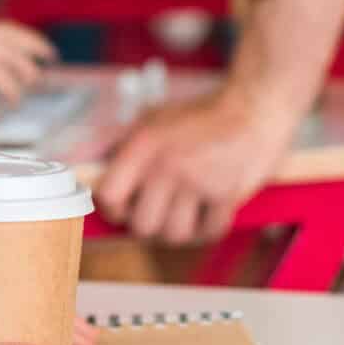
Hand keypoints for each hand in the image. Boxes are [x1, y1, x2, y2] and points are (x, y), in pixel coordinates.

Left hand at [91, 81, 301, 243]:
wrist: (253, 109)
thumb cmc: (201, 116)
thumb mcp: (153, 119)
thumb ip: (121, 146)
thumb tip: (90, 172)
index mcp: (144, 145)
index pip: (109, 196)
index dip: (112, 208)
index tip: (121, 207)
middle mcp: (167, 166)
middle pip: (142, 226)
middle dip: (147, 223)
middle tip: (156, 211)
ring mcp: (198, 183)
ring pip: (174, 235)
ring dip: (177, 229)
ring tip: (182, 212)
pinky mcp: (227, 196)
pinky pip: (207, 234)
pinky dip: (206, 229)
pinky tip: (206, 212)